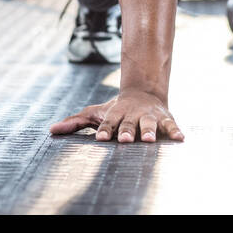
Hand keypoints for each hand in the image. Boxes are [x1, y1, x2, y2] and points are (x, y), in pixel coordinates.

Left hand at [50, 90, 183, 142]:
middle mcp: (132, 114)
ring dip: (149, 131)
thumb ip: (75, 122)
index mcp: (115, 113)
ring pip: (149, 124)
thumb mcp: (95, 113)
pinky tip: (180, 138)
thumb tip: (52, 130)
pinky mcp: (164, 118)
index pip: (108, 122)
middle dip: (126, 131)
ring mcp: (148, 116)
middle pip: (128, 123)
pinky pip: (170, 125)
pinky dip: (175, 131)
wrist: (143, 92)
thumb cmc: (116, 109)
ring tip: (149, 140)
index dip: (104, 129)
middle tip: (124, 139)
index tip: (100, 138)